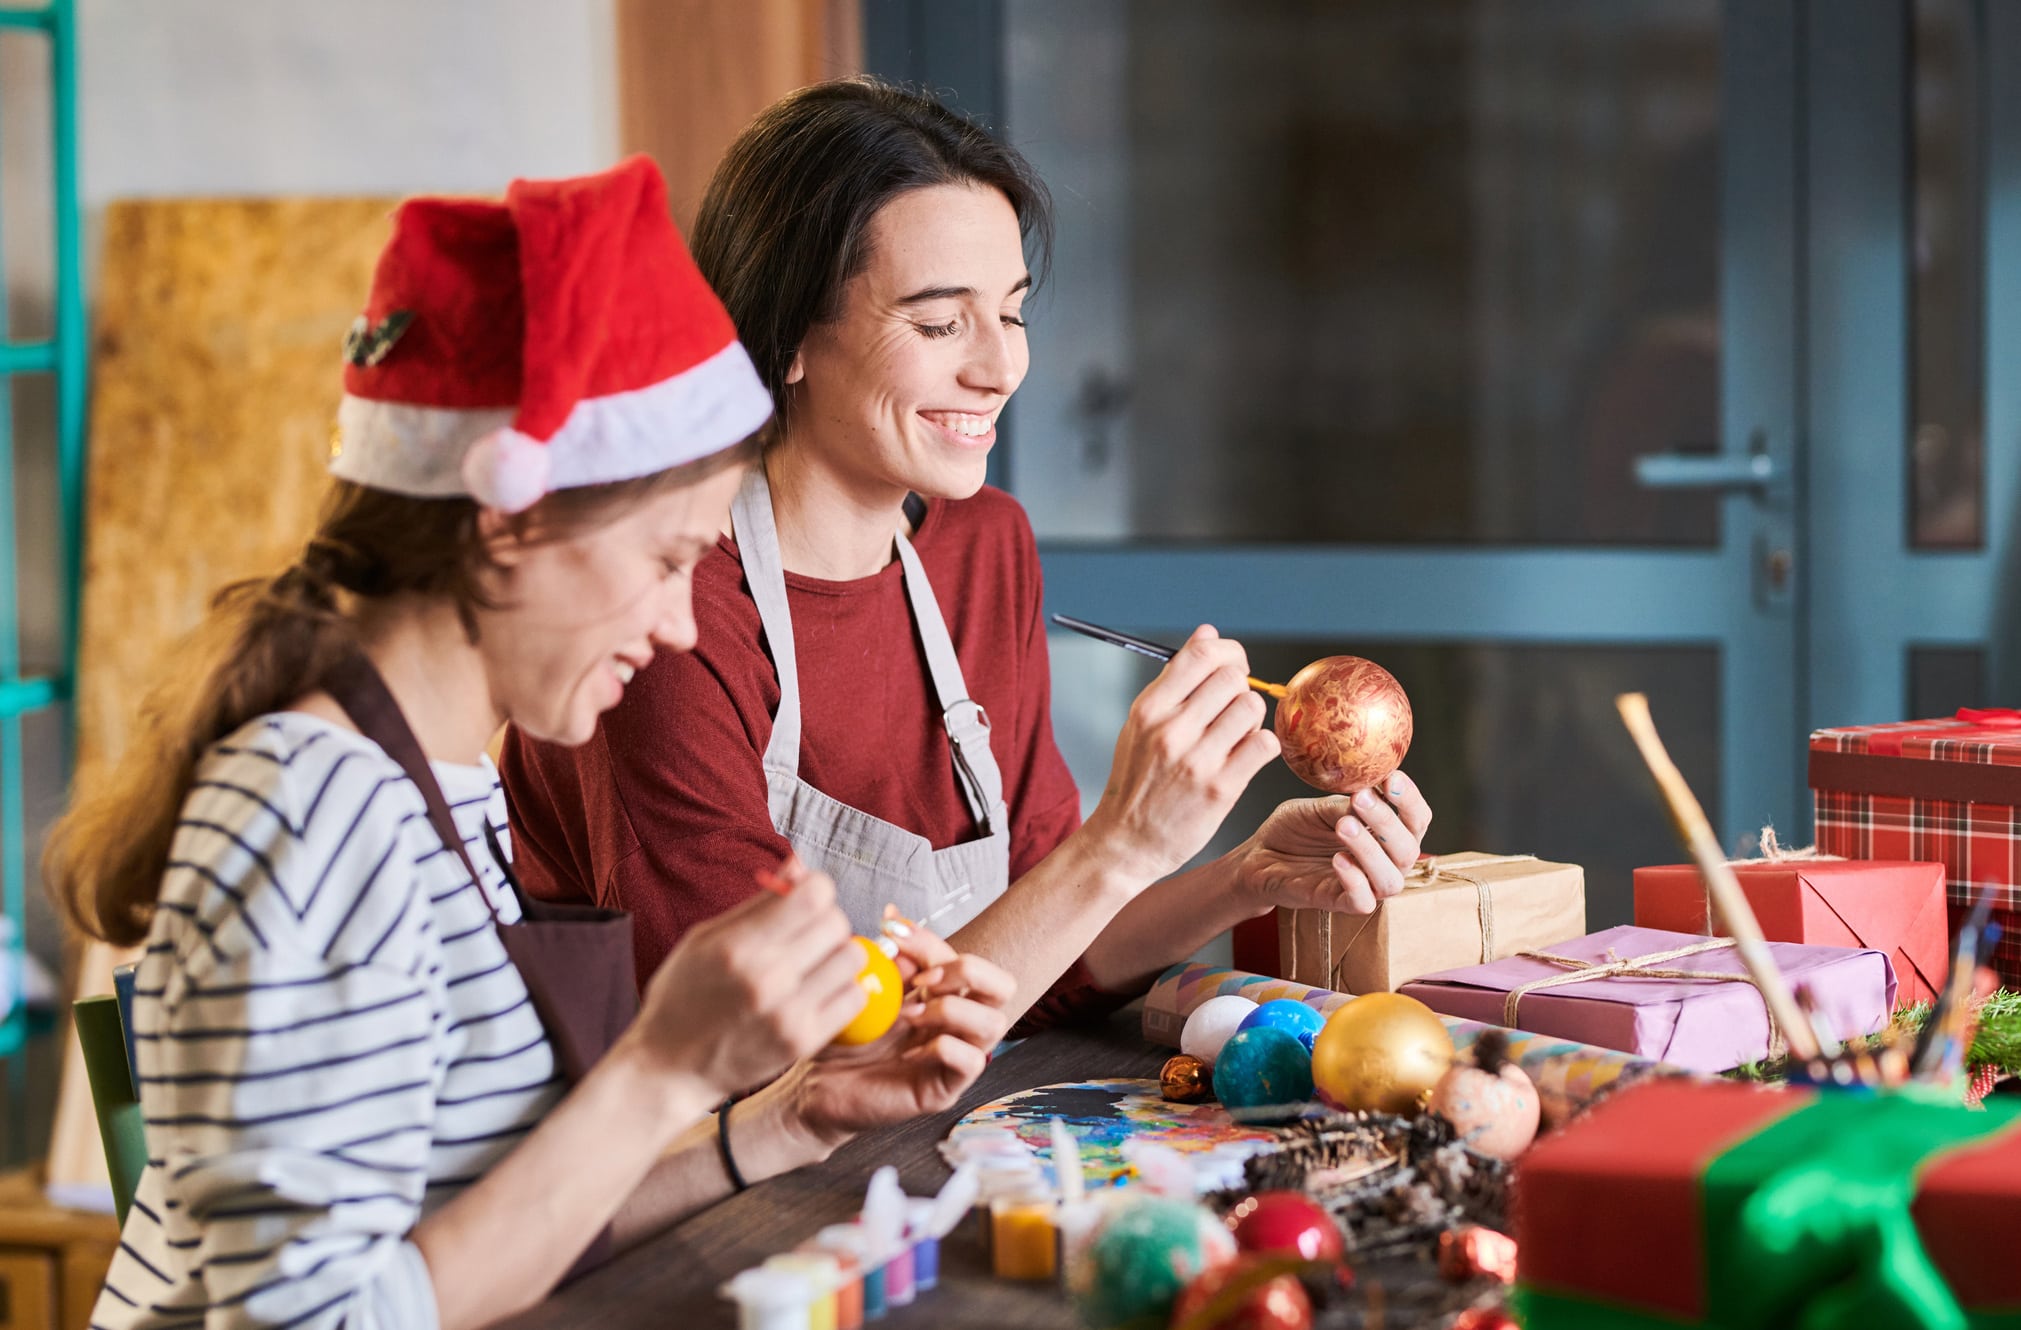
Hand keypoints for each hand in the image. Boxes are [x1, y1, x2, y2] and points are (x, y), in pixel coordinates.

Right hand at [626, 857, 866, 1097]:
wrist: (670, 1066)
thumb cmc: (683, 995)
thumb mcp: (706, 938)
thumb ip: (759, 902)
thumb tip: (800, 863)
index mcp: (738, 945)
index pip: (814, 895)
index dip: (815, 888)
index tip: (804, 898)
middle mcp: (767, 978)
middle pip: (837, 923)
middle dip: (825, 920)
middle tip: (805, 934)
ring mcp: (788, 1014)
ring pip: (853, 957)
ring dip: (838, 954)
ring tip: (813, 964)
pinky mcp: (803, 1042)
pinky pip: (855, 997)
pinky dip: (843, 988)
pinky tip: (818, 990)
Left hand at [788, 925, 1016, 1147]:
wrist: (819, 1087)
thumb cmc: (846, 1039)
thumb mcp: (866, 989)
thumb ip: (888, 958)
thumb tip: (894, 915)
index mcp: (944, 996)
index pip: (961, 958)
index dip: (931, 941)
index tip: (892, 932)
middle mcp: (958, 1024)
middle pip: (1002, 986)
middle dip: (968, 971)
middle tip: (923, 980)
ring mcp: (958, 1057)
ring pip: (994, 1023)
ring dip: (951, 1010)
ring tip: (909, 1016)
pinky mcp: (947, 1089)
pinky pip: (971, 1061)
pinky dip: (941, 1048)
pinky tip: (906, 1053)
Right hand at [1083, 625, 1281, 883]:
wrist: (1127, 842)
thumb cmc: (1137, 781)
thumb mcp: (1141, 725)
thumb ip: (1175, 680)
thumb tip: (1207, 633)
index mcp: (1149, 709)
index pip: (1200, 654)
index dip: (1228, 651)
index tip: (1234, 664)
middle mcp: (1171, 730)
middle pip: (1232, 678)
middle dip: (1242, 686)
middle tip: (1236, 704)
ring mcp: (1197, 760)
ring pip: (1251, 708)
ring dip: (1251, 718)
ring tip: (1237, 734)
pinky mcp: (1221, 789)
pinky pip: (1264, 745)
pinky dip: (1262, 746)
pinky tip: (1247, 755)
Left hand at [1236, 769, 1434, 913]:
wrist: (1260, 854)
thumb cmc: (1296, 829)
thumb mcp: (1319, 808)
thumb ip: (1345, 805)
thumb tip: (1369, 792)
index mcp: (1385, 833)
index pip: (1416, 820)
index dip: (1410, 800)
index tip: (1392, 779)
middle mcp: (1383, 861)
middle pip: (1408, 850)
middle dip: (1387, 821)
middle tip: (1361, 798)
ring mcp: (1364, 884)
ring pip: (1390, 879)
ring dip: (1370, 850)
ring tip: (1343, 825)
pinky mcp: (1340, 902)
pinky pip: (1363, 901)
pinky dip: (1355, 880)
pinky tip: (1338, 859)